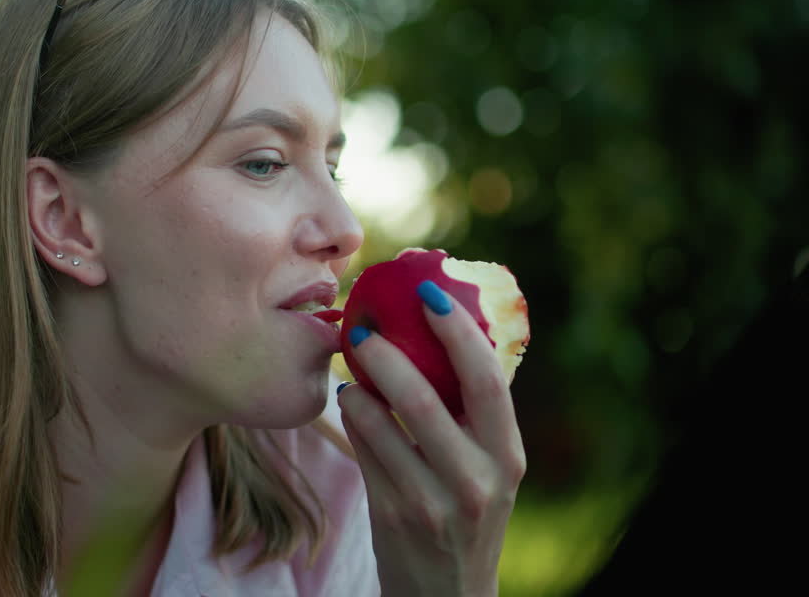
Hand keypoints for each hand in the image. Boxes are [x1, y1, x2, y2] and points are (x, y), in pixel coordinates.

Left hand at [337, 281, 525, 596]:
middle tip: (363, 328)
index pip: (488, 381)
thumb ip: (473, 415)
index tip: (429, 293)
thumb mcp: (489, 468)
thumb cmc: (466, 511)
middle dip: (388, 354)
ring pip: (381, 424)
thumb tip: (440, 330)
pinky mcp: (392, 516)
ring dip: (359, 387)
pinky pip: (362, 451)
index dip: (458, 331)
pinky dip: (352, 418)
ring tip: (351, 369)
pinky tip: (350, 403)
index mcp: (508, 456)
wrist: (447, 593)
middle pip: (425, 398)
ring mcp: (433, 502)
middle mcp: (477, 480)